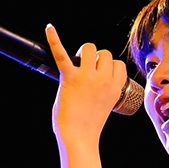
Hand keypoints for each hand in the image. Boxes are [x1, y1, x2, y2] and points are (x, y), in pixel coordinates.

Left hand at [45, 25, 127, 147]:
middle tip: (85, 71)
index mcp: (116, 87)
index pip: (118, 64)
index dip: (109, 67)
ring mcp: (87, 77)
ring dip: (83, 53)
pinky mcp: (69, 78)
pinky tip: (49, 29)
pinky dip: (54, 39)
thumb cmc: (89, 126)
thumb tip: (96, 81)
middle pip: (104, 53)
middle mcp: (104, 79)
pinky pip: (62, 53)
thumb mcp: (106, 105)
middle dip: (95, 58)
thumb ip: (104, 90)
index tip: (101, 76)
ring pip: (90, 48)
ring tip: (76, 64)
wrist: (79, 138)